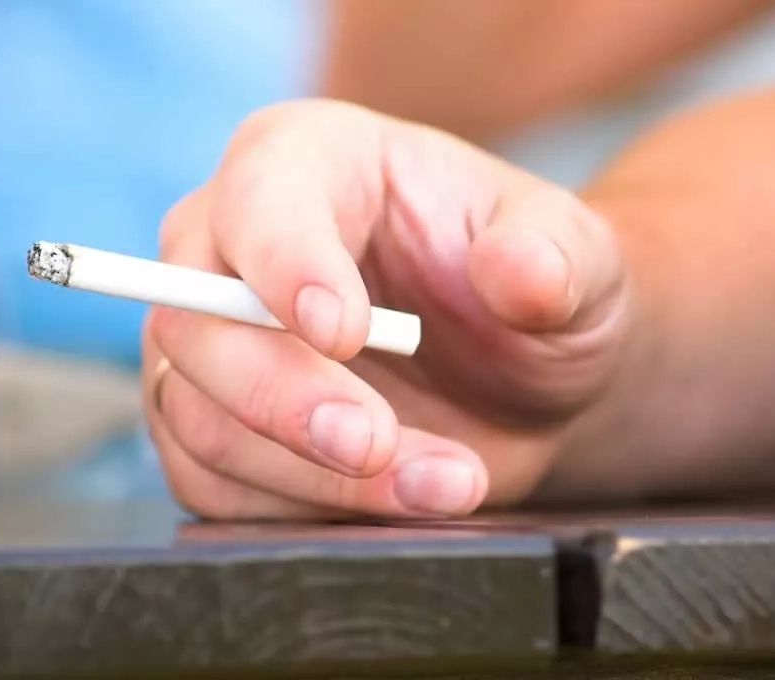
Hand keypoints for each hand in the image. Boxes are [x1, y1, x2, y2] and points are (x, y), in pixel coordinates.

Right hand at [143, 100, 627, 518]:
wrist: (527, 383)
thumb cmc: (539, 292)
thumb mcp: (576, 257)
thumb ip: (555, 254)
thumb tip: (522, 273)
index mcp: (310, 161)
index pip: (262, 198)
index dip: (287, 266)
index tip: (343, 333)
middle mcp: (237, 245)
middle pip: (198, 321)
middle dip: (282, 396)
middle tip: (373, 442)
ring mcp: (216, 344)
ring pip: (198, 417)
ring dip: (312, 473)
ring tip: (442, 484)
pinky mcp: (218, 427)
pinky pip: (209, 484)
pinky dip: (299, 511)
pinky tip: (392, 502)